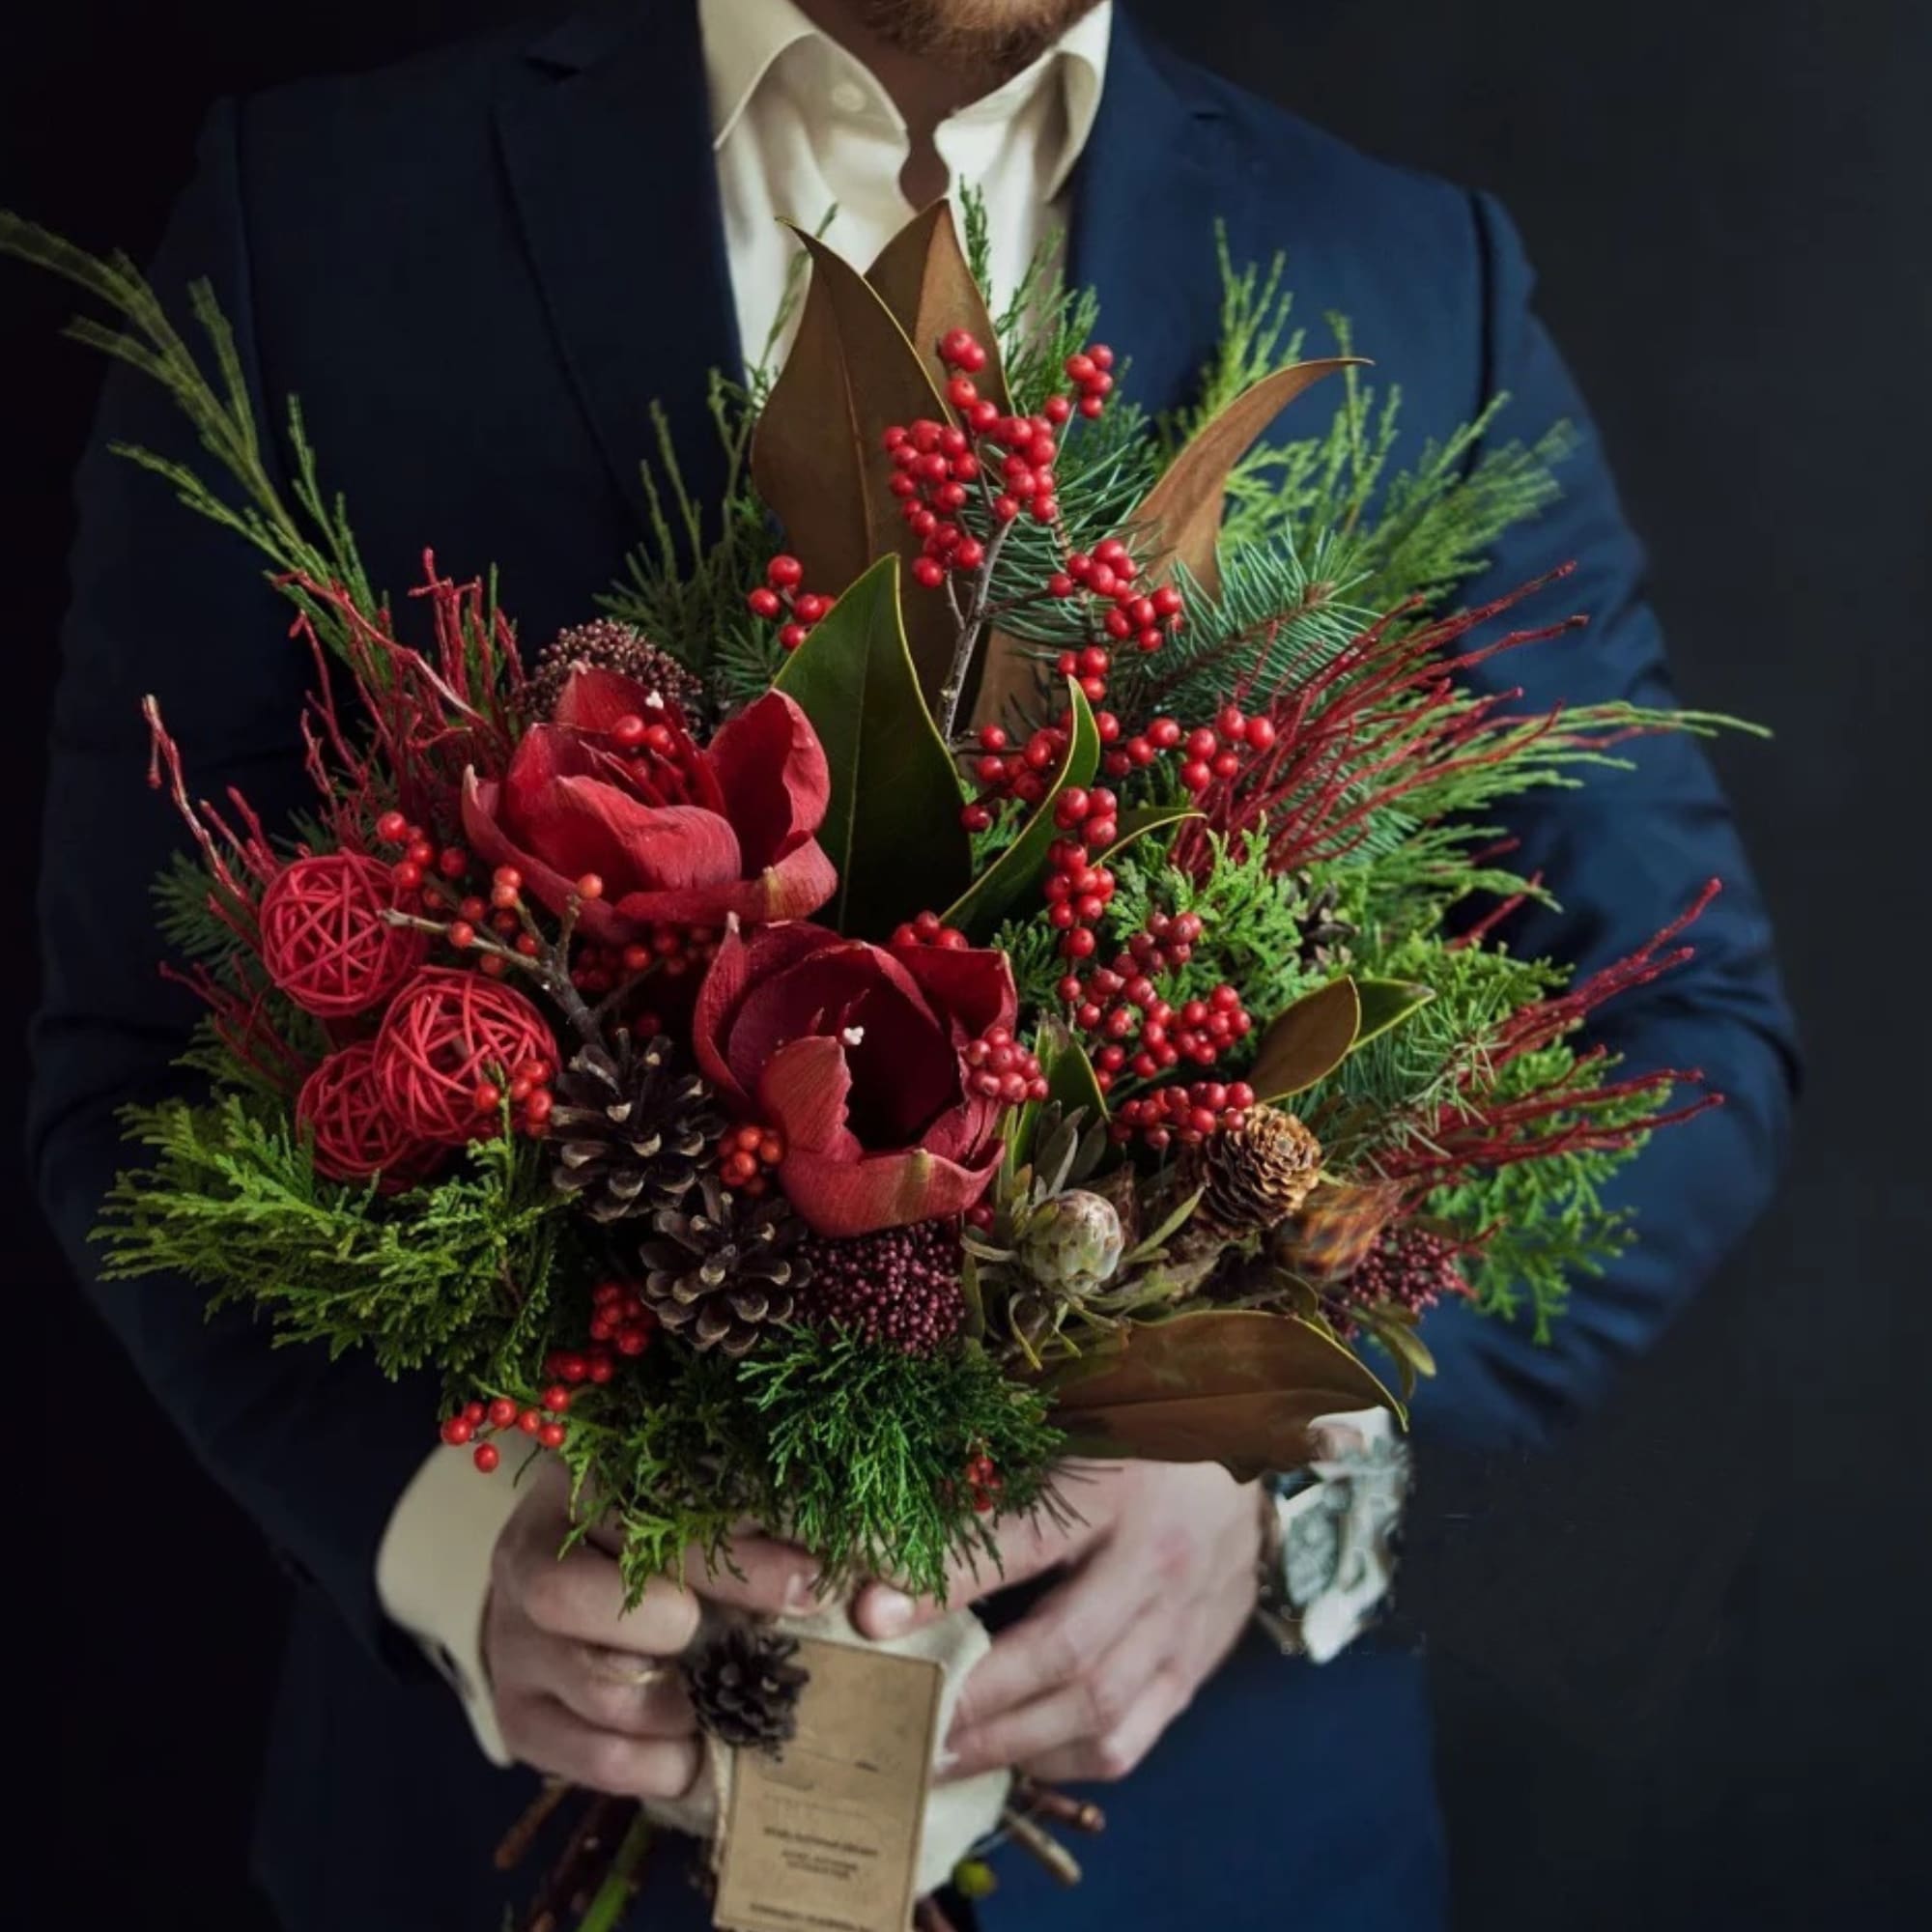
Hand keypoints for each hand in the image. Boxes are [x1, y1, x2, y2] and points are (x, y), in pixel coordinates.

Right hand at [485, 1458, 820, 1799]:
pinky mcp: (517, 1713)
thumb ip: (801, 1525)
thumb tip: (883, 1598)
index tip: (812, 1581)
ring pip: (590, 1683)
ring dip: (680, 1703)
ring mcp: (511, 1636)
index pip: (637, 1501)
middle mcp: (529, 1549)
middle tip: (760, 1643)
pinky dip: (655, 1764)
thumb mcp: (732, 1500)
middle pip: (574, 1591)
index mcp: (583, 1473)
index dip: (728, 1548)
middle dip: (681, 1623)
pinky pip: (584, 1756)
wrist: (592, 1585)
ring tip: (737, 1698)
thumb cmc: (690, 1532)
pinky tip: (699, 1749)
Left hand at [853, 1461, 1260, 1783]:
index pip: (1022, 1545)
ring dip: (1013, 1745)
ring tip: (942, 1756)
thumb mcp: (1070, 1433)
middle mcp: (1158, 1561)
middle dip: (974, 1699)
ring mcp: (1187, 1621)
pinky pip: (1135, 1735)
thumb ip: (993, 1478)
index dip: (944, 1584)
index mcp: (1117, 1486)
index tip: (870, 1613)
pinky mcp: (1199, 1662)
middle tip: (900, 1722)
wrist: (1242, 1449)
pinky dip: (1068, 1758)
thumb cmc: (1133, 1435)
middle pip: (1065, 1654)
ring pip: (1100, 1711)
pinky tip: (1018, 1754)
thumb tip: (895, 1534)